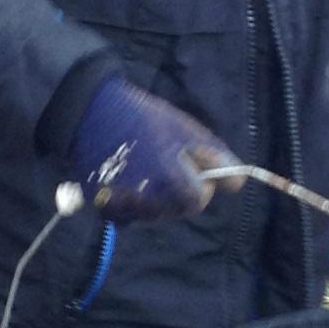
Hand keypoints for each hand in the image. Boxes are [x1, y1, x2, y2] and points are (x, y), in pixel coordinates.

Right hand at [66, 79, 237, 223]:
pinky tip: (128, 177)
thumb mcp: (185, 129)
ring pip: (152, 215)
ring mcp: (122, 207)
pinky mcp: (103, 207)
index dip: (199, 183)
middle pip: (174, 211)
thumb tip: (239, 184)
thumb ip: (214, 157)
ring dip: (156, 198)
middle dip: (177, 192)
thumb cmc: (142, 117)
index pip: (197, 201)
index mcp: (169, 181)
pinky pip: (128, 216)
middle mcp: (146, 200)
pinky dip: (132, 202)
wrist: (89, 112)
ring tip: (145, 167)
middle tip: (165, 163)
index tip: (189, 165)